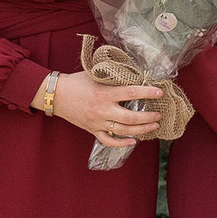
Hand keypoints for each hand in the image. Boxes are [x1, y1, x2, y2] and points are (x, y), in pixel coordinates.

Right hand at [51, 75, 166, 148]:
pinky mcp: (92, 129)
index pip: (131, 93)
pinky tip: (133, 141)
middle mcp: (102, 110)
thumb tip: (134, 74)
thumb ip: (113, 76)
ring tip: (154, 126)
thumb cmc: (77, 81)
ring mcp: (97, 122)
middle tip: (159, 115)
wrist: (56, 95)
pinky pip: (108, 140)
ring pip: (123, 131)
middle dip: (148, 117)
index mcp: (105, 93)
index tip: (159, 92)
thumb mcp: (96, 74)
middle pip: (131, 118)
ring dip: (141, 130)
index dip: (148, 93)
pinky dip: (121, 143)